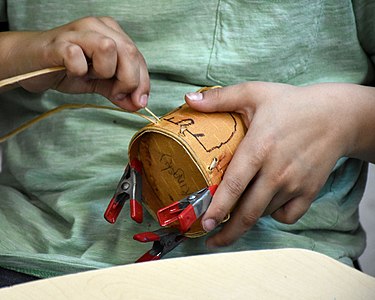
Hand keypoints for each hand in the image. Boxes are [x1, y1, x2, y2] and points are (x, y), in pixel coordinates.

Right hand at [2, 17, 148, 109]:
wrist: (30, 63)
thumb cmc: (66, 68)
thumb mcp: (100, 82)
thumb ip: (120, 91)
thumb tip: (138, 105)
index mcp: (112, 33)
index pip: (139, 58)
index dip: (143, 83)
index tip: (138, 102)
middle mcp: (97, 26)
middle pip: (130, 52)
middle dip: (129, 81)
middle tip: (116, 94)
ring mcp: (78, 32)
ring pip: (109, 48)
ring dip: (105, 72)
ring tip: (90, 76)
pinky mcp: (58, 43)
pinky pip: (77, 57)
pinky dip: (79, 71)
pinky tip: (73, 72)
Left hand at [185, 82, 365, 247]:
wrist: (336, 115)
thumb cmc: (292, 104)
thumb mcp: (255, 93)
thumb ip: (220, 98)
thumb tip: (189, 100)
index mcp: (259, 147)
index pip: (234, 185)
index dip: (218, 208)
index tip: (204, 223)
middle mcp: (277, 171)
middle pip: (248, 212)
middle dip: (228, 233)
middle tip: (211, 241)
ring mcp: (294, 184)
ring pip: (264, 212)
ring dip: (247, 217)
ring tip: (234, 216)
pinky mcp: (309, 192)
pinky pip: (287, 215)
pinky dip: (273, 215)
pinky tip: (265, 205)